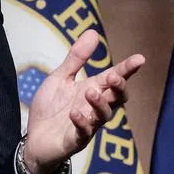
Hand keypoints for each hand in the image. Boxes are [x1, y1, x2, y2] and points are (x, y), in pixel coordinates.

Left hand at [22, 29, 143, 173]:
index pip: (114, 79)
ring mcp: (87, 125)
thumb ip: (76, 59)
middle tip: (113, 77)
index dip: (127, 70)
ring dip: (100, 104)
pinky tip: (75, 113)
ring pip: (104, 116)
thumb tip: (93, 32)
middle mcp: (94, 108)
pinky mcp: (75, 140)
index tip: (140, 59)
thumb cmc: (50, 108)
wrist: (34, 139)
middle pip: (116, 98)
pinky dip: (81, 122)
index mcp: (92, 90)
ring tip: (91, 92)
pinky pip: (83, 133)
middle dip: (118, 88)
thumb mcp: (60, 78)